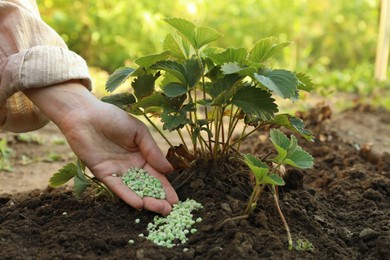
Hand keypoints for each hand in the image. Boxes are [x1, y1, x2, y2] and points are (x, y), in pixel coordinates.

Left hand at [25, 82, 178, 215]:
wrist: (85, 115)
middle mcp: (131, 166)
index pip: (157, 175)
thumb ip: (153, 151)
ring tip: (159, 210)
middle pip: (147, 186)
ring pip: (134, 189)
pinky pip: (117, 187)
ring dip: (146, 200)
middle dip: (158, 198)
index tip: (175, 201)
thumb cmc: (114, 118)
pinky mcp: (103, 174)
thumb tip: (169, 170)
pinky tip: (139, 204)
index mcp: (142, 155)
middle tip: (169, 210)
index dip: (166, 188)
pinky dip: (127, 195)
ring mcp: (117, 171)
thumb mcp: (139, 132)